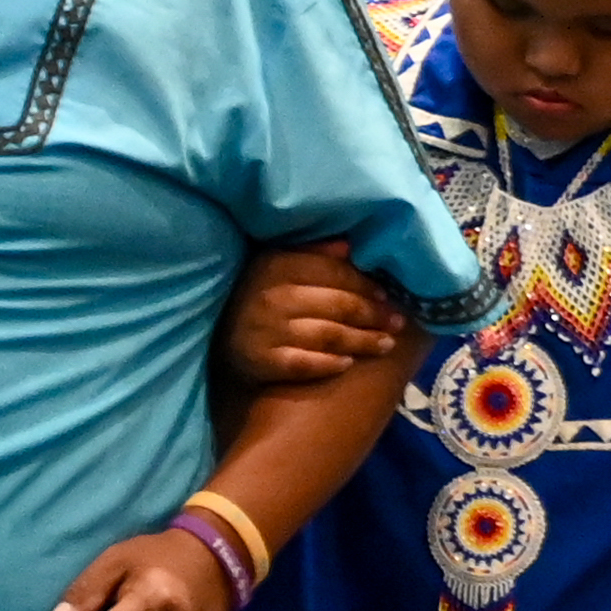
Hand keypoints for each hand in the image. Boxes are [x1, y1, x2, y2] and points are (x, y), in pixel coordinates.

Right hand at [227, 260, 415, 396]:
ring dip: (362, 341)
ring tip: (386, 344)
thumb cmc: (254, 293)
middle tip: (398, 323)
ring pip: (328, 335)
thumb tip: (349, 246)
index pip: (334, 273)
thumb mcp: (275, 263)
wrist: (213, 334)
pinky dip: (328, 364)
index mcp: (278, 265)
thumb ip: (311, 253)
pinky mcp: (261, 361)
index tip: (388, 295)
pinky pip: (303, 363)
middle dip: (373, 315)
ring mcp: (266, 330)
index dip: (365, 285)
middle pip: (338, 306)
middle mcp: (273, 296)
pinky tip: (347, 364)